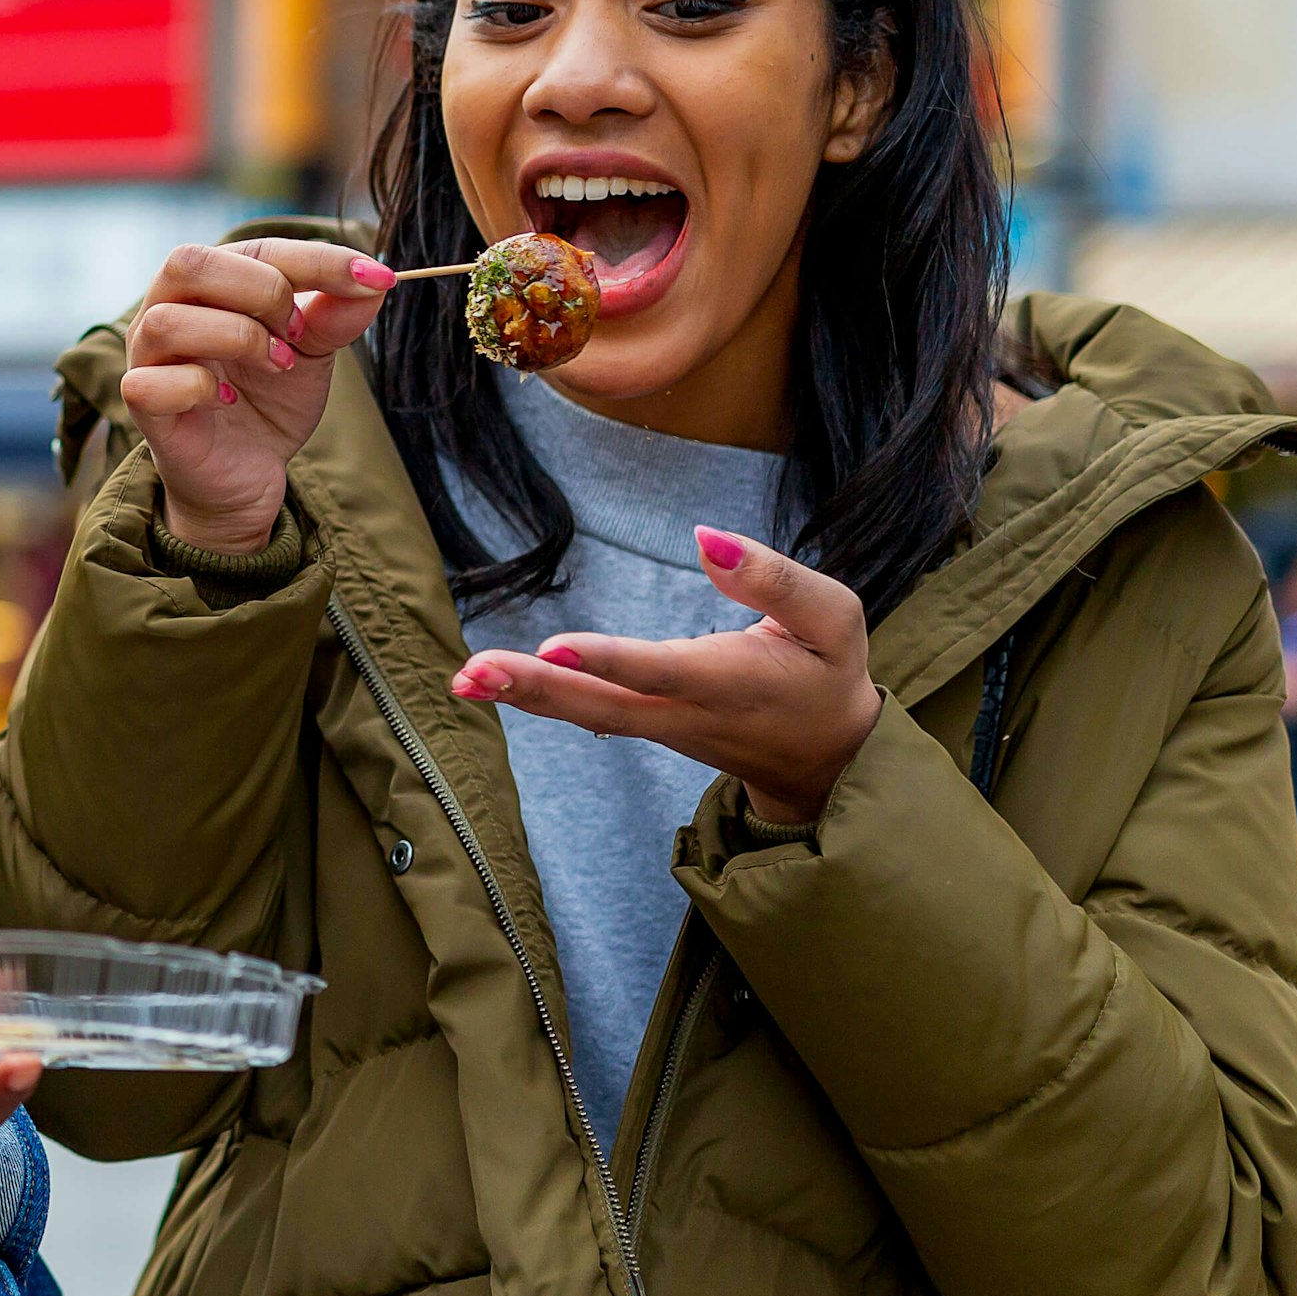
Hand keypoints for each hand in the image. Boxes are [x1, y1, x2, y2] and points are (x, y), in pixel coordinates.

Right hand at [108, 240, 395, 553]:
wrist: (251, 471)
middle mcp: (167, 307)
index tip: (375, 279)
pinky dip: (201, 388)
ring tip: (276, 365)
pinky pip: (152, 383)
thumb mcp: (314, 350)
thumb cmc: (270, 398)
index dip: (318, 261)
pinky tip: (228, 401)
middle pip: (188, 263)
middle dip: (261, 292)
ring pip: (167, 321)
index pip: (256, 248)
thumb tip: (376, 279)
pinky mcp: (142, 404)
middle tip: (295, 332)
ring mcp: (148, 356)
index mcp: (211, 282)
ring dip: (237, 339)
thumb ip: (336, 313)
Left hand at [451, 528, 881, 827]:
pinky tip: (487, 684)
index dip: (610, 660)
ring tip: (462, 679)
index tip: (555, 645)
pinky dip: (540, 701)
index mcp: (733, 682)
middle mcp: (688, 713)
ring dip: (525, 696)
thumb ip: (775, 578)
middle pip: (603, 706)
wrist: (830, 758)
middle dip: (536, 688)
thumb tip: (704, 537)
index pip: (663, 671)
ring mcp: (663, 729)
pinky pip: (588, 716)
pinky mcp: (647, 727)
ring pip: (588, 716)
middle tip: (472, 673)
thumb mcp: (833, 618)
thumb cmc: (828, 671)